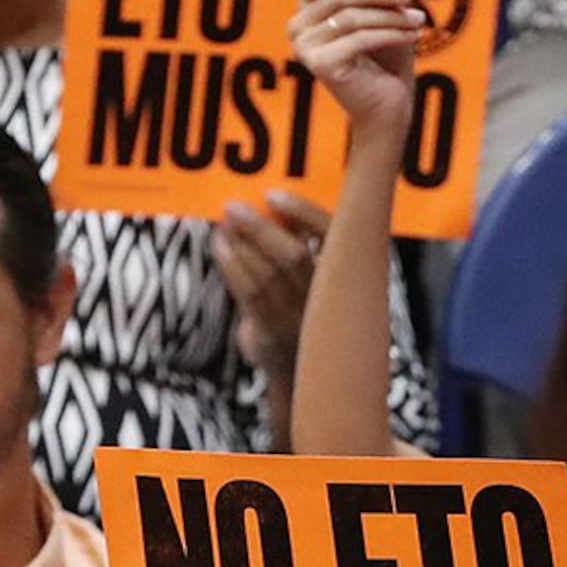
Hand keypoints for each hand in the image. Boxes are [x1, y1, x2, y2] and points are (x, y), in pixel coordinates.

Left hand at [212, 188, 326, 391]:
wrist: (299, 370)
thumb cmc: (303, 307)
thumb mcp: (312, 275)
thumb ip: (299, 242)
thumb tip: (265, 201)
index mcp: (347, 275)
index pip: (332, 237)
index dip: (302, 213)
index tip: (272, 196)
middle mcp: (328, 300)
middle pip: (294, 257)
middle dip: (260, 229)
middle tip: (233, 208)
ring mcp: (300, 321)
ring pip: (267, 276)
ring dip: (240, 246)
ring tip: (223, 226)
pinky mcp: (273, 335)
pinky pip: (250, 296)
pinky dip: (231, 266)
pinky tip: (219, 246)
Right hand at [289, 0, 426, 146]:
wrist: (387, 107)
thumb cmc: (385, 59)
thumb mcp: (382, 16)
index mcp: (309, 8)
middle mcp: (299, 25)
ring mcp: (305, 47)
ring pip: (352, 17)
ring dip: (391, 16)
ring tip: (418, 19)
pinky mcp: (320, 65)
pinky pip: (360, 38)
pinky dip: (391, 34)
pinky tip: (413, 35)